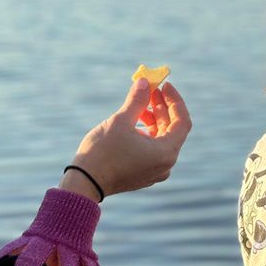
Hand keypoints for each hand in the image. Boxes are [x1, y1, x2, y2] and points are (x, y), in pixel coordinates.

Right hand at [63, 78, 190, 198]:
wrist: (83, 183)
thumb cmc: (103, 152)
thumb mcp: (120, 121)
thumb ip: (137, 100)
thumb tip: (144, 82)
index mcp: (166, 153)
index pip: (182, 121)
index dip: (175, 101)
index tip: (164, 85)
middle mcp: (165, 165)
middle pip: (172, 130)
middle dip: (162, 108)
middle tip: (150, 89)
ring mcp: (154, 171)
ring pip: (161, 139)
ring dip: (153, 119)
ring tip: (140, 104)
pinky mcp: (143, 174)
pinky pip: (152, 149)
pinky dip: (147, 133)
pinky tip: (134, 121)